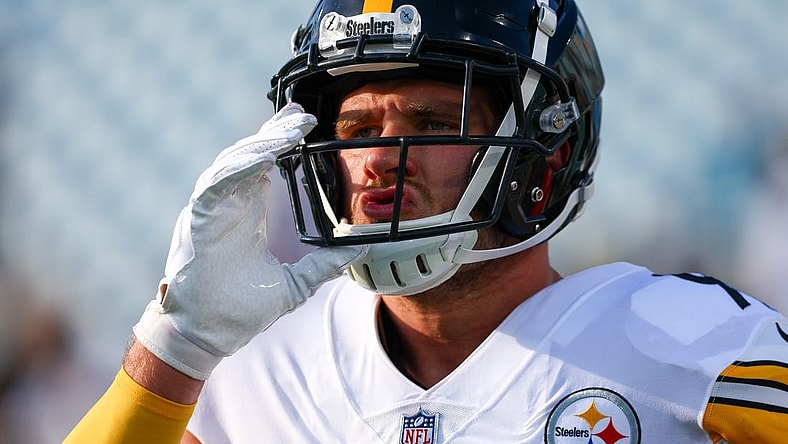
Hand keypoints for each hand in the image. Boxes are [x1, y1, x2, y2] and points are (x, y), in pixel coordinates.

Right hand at [133, 103, 366, 379]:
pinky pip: (218, 183)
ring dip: (261, 144)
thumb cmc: (240, 310)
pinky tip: (264, 154)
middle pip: (249, 157)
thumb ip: (322, 264)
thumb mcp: (294, 283)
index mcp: (246, 215)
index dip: (279, 144)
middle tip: (300, 115)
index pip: (263, 168)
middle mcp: (227, 206)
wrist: (207, 335)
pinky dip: (240, 166)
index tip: (303, 124)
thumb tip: (357, 253)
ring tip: (289, 130)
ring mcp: (211, 210)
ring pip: (233, 163)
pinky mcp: (198, 218)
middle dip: (274, 134)